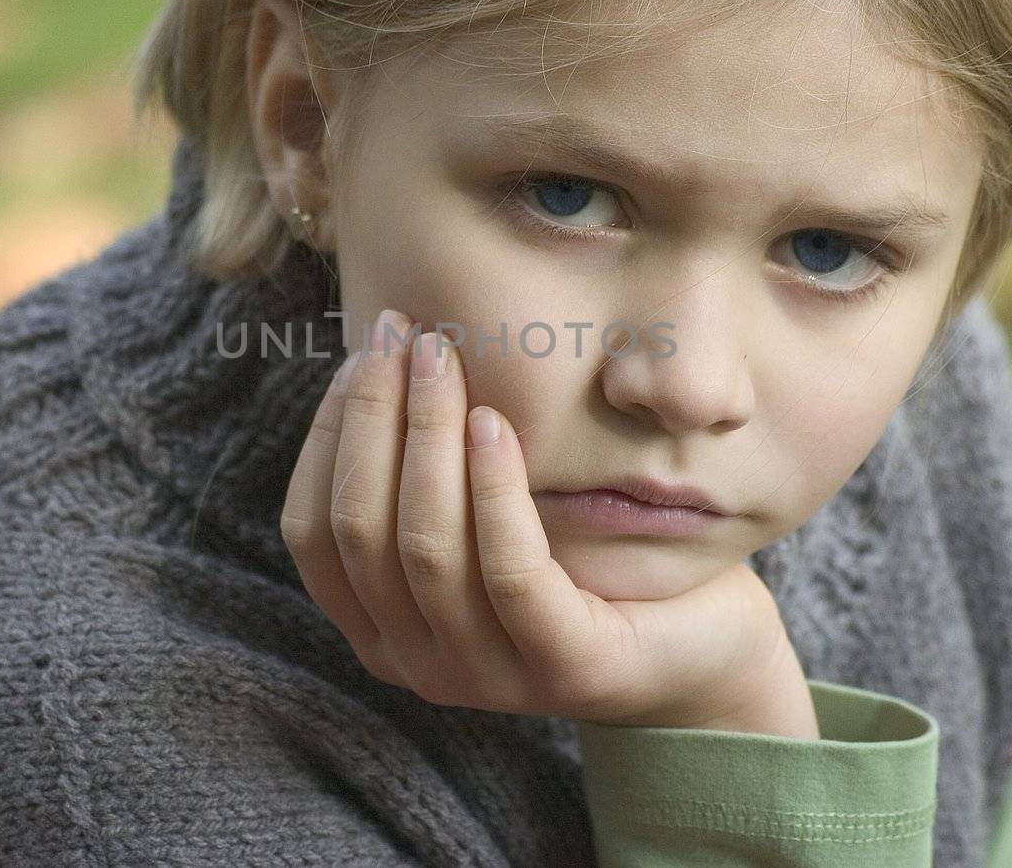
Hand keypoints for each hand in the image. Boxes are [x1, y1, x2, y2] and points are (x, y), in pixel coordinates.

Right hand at [279, 309, 817, 736]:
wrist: (698, 641)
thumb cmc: (578, 557)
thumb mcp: (480, 515)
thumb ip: (424, 470)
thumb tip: (377, 353)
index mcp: (378, 628)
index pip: (312, 530)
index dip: (328, 434)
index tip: (360, 357)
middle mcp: (415, 663)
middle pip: (361, 528)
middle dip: (376, 416)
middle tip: (405, 334)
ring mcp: (485, 676)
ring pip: (425, 545)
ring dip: (428, 434)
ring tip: (443, 358)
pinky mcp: (561, 668)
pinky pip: (510, 571)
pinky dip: (494, 488)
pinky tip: (495, 422)